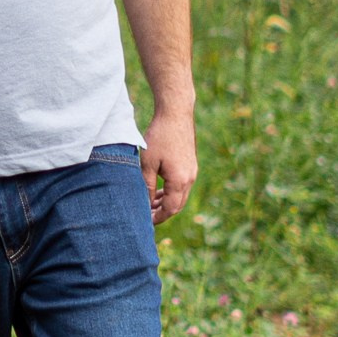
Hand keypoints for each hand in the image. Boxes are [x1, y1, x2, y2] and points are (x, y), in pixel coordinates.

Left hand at [140, 107, 197, 225]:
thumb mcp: (147, 163)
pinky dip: (171, 191)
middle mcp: (190, 178)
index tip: (145, 222)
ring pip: (180, 195)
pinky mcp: (190, 164)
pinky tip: (159, 190)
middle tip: (146, 216)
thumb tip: (145, 203)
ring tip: (150, 204)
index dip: (158, 218)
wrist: (176, 114)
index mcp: (180, 181)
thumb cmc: (159, 137)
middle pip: (178, 205)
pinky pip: (182, 185)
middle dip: (162, 212)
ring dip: (166, 202)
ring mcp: (192, 171)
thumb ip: (147, 185)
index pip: (170, 209)